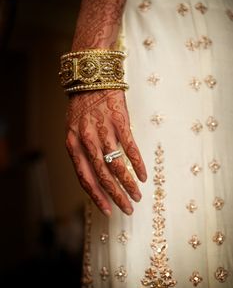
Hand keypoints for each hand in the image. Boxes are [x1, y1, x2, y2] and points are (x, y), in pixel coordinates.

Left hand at [65, 89, 146, 215]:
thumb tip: (96, 176)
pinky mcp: (119, 121)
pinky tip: (143, 176)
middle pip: (102, 175)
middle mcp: (86, 140)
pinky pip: (130, 147)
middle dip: (115, 195)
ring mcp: (103, 130)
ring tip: (137, 195)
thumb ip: (82, 151)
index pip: (84, 178)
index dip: (96, 196)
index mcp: (73, 145)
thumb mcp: (74, 130)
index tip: (107, 210)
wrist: (91, 77)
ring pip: (116, 165)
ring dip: (128, 183)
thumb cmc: (83, 106)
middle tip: (127, 208)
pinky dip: (137, 164)